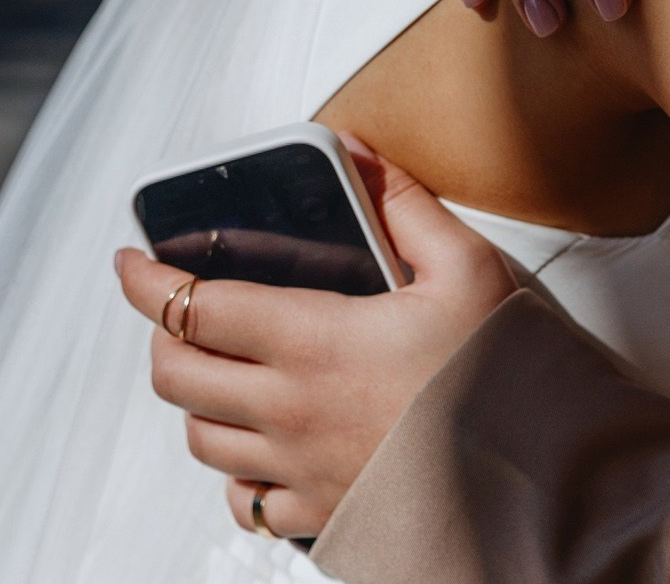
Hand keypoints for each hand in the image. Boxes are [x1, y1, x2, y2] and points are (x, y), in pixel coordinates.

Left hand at [114, 140, 515, 538]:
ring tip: (220, 370)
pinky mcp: (321, 515)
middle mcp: (289, 411)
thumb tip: (360, 155)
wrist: (539, 482)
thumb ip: (404, 205)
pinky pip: (247, 503)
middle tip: (180, 309)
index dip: (145, 278)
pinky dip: (237, 471)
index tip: (131, 260)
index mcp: (314, 341)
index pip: (191, 305)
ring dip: (196, 399)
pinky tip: (261, 446)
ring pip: (200, 438)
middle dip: (163, 334)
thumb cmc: (505, 376)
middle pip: (176, 374)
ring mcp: (300, 470)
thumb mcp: (468, 268)